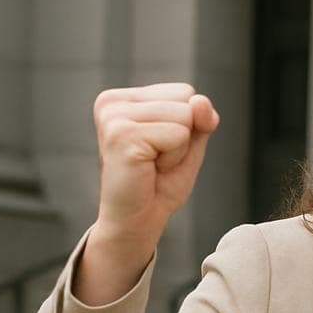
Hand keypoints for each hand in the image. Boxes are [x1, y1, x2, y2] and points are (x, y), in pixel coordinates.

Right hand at [76, 84, 219, 304]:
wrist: (138, 220)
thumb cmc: (159, 183)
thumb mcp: (190, 142)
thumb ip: (201, 117)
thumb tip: (200, 100)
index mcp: (123, 98)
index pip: (185, 92)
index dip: (187, 125)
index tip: (161, 148)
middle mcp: (112, 102)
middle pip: (187, 99)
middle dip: (184, 136)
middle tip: (157, 161)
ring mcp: (114, 117)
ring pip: (185, 115)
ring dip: (179, 148)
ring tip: (152, 165)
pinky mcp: (121, 135)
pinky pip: (178, 134)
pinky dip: (175, 157)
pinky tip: (149, 169)